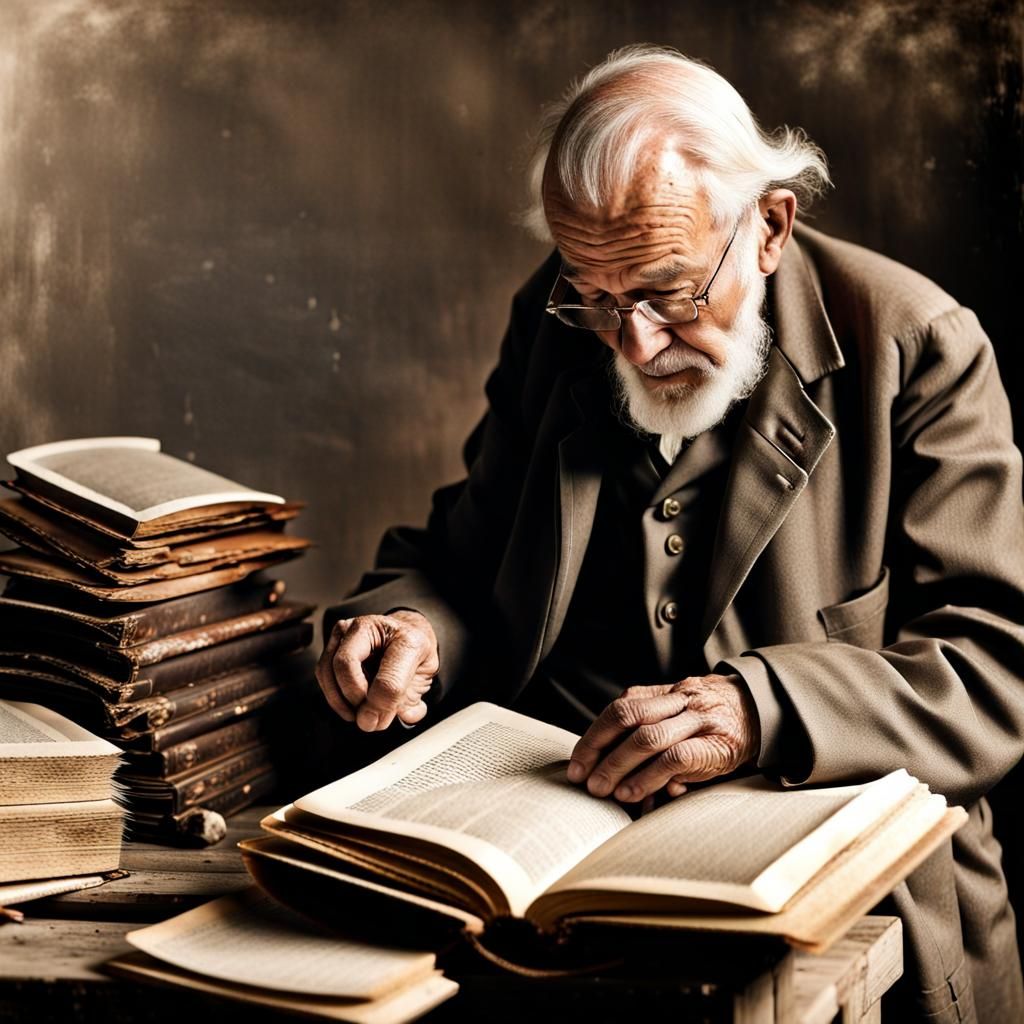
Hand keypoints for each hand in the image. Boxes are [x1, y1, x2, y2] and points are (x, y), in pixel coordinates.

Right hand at [315, 611, 438, 730]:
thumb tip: (394, 718)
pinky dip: (333, 694)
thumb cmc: (412, 655)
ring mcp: (349, 630)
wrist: (404, 634)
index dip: (381, 705)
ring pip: (328, 669)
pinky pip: (323, 672)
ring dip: (340, 700)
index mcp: (406, 637)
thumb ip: (412, 701)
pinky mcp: (333, 640)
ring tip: (358, 714)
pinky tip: (350, 704)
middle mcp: (373, 626)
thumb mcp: (424, 679)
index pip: (388, 678)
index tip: (378, 721)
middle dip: (353, 699)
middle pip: (346, 665)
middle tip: (367, 719)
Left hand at [566, 674, 759, 802]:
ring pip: (649, 736)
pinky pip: (676, 758)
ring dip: (618, 765)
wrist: (761, 711)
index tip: (577, 764)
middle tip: (583, 778)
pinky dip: (649, 777)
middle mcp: (678, 700)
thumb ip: (646, 731)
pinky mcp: (716, 744)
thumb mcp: (677, 715)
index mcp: (664, 692)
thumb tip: (605, 766)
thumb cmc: (708, 723)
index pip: (620, 708)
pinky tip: (633, 793)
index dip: (594, 736)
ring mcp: (698, 720)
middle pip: (627, 716)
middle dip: (598, 748)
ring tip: (602, 790)